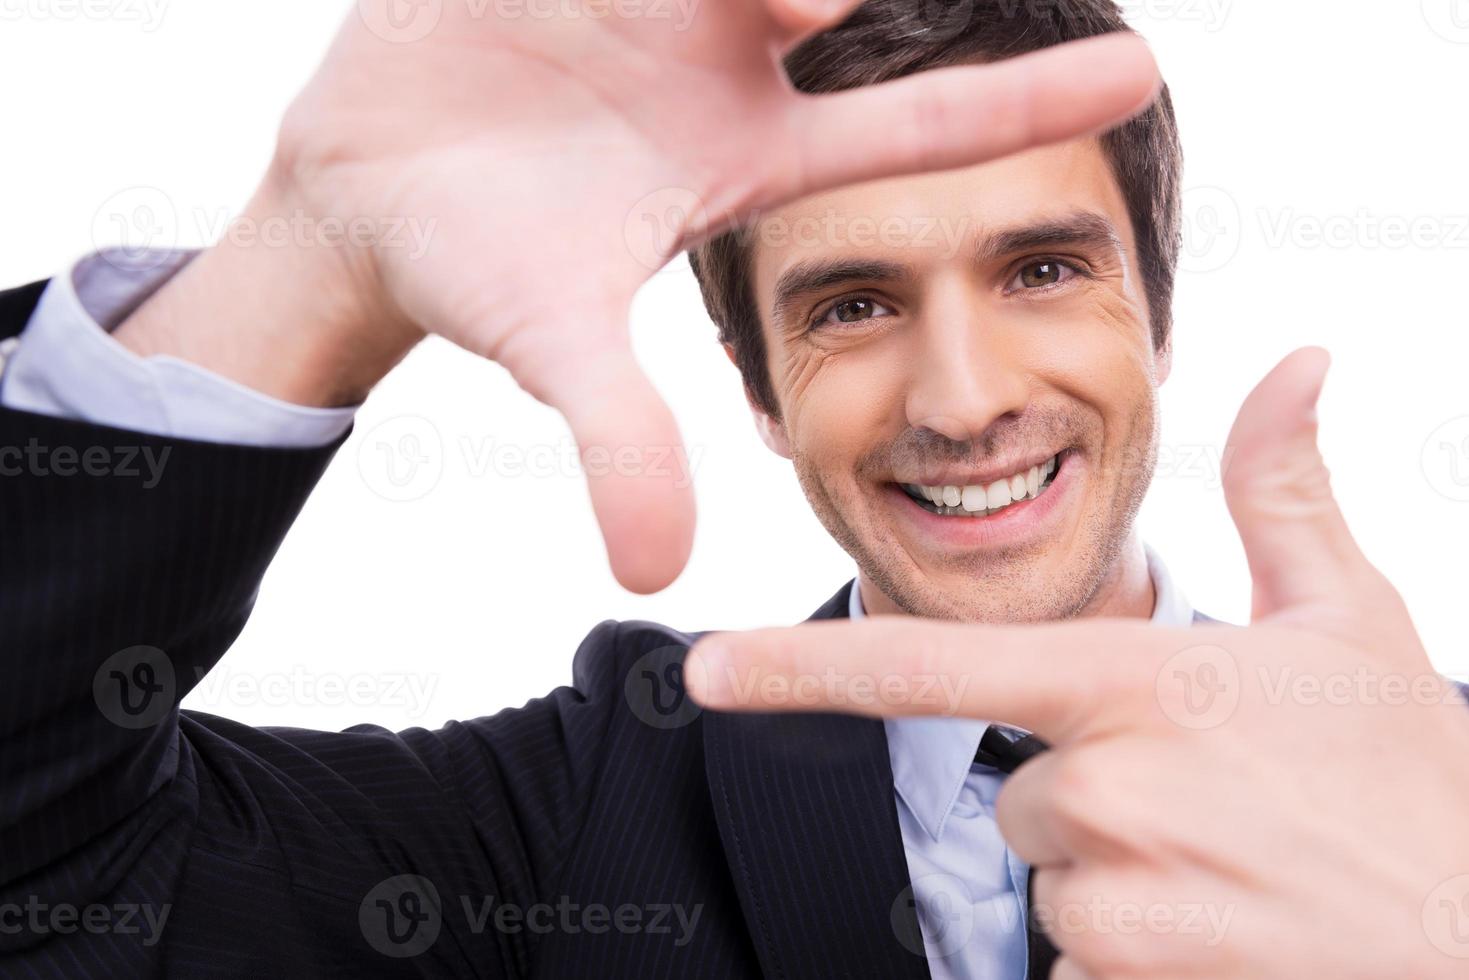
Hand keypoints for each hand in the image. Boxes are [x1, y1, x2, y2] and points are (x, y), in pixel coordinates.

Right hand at [115, 0, 1159, 592]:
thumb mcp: (554, 345)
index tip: (1145, 77)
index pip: (913, 128)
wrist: (357, 193)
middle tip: (811, 1)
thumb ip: (620, 440)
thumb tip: (656, 577)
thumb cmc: (470, 264)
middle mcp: (723, 62)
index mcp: (746, 153)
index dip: (1023, 105)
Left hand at [684, 348, 1468, 977]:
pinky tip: (1226, 943)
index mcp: (1137, 685)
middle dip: (1090, 803)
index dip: (803, 669)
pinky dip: (1134, 962)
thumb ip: (1286, 491)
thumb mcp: (1352, 621)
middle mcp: (1107, 791)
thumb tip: (1301, 357)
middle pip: (1015, 795)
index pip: (932, 669)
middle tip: (1213, 813)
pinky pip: (1072, 972)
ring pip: (1048, 886)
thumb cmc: (1415, 779)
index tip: (702, 671)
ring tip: (1232, 879)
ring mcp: (1116, 906)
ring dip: (1119, 881)